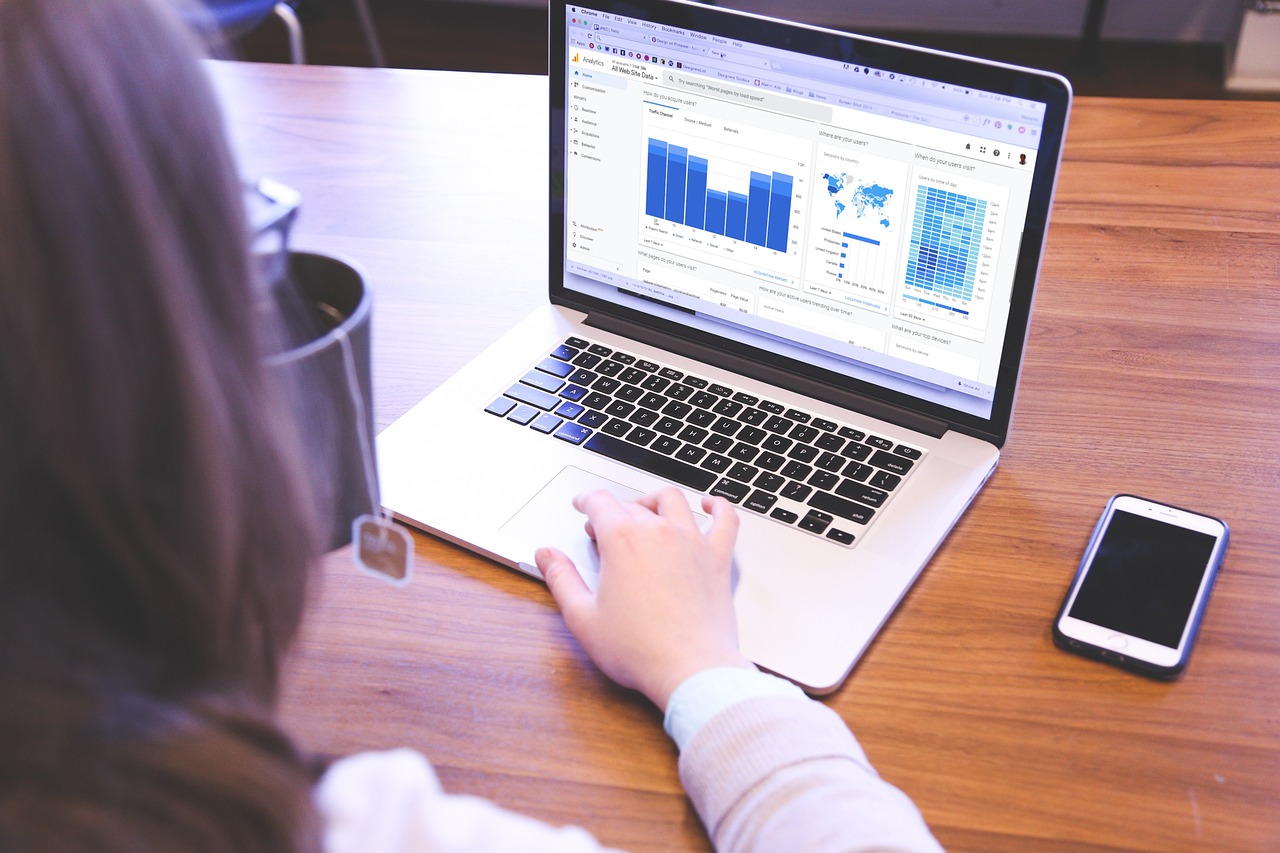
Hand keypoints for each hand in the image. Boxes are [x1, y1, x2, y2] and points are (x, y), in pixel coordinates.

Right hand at [535, 488, 754, 710]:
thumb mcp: (583, 617)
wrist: (690, 669)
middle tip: (604, 529)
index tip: (582, 504)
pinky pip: (726, 520)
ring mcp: (692, 542)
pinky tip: (712, 505)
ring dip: (654, 500)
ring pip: (673, 501)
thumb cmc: (639, 650)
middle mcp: (659, 532)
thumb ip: (561, 579)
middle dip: (614, 511)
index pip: (600, 502)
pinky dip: (719, 507)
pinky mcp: (718, 558)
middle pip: (632, 504)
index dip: (586, 500)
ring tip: (646, 509)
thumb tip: (546, 555)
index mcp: (622, 540)